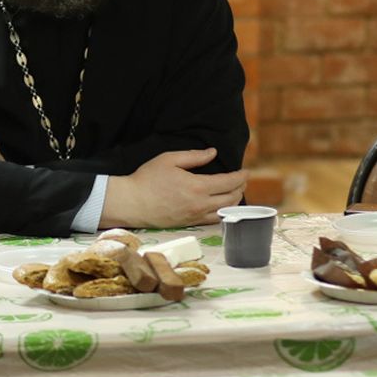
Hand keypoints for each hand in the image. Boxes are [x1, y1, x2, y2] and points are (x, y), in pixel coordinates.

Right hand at [102, 148, 247, 228]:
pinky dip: (224, 212)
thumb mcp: (169, 159)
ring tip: (235, 191)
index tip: (245, 171)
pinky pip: (214, 220)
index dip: (241, 176)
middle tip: (242, 180)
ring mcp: (195, 216)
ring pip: (225, 211)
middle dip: (241, 187)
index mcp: (197, 186)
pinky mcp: (190, 223)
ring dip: (235, 201)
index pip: (229, 182)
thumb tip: (212, 153)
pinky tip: (223, 206)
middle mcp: (200, 204)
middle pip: (232, 198)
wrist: (132, 203)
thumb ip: (194, 156)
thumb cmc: (147, 179)